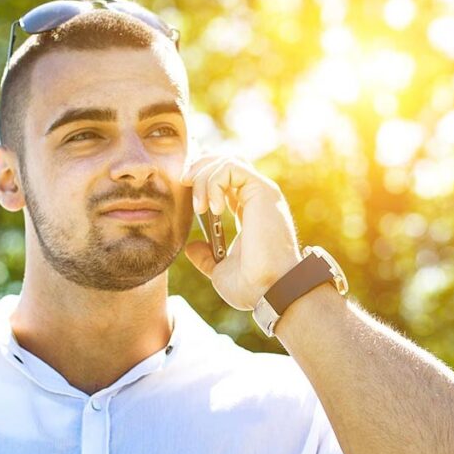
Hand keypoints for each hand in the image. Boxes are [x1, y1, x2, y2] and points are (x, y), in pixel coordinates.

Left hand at [181, 155, 301, 310]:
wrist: (269, 291)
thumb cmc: (252, 286)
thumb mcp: (220, 271)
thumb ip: (206, 257)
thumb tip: (191, 247)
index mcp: (249, 212)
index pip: (226, 179)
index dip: (203, 179)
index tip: (187, 195)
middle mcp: (257, 198)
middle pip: (226, 161)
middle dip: (200, 168)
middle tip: (184, 186)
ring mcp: (261, 193)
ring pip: (227, 161)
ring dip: (204, 177)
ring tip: (200, 206)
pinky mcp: (263, 191)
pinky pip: (231, 167)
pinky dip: (214, 181)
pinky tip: (213, 208)